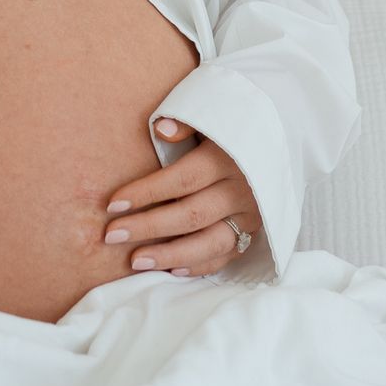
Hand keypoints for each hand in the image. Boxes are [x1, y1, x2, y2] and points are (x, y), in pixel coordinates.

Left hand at [101, 122, 260, 277]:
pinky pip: (226, 256)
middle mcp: (242, 190)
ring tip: (135, 261)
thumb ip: (187, 122)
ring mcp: (250, 215)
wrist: (273, 142)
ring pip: (210, 242)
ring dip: (170, 255)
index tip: (113, 204)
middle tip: (112, 235)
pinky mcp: (254, 232)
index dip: (146, 192)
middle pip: (191, 215)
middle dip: (149, 227)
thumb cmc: (229, 128)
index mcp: (228, 157)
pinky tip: (170, 270)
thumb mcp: (212, 115)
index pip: (182, 179)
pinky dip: (199, 265)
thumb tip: (160, 129)